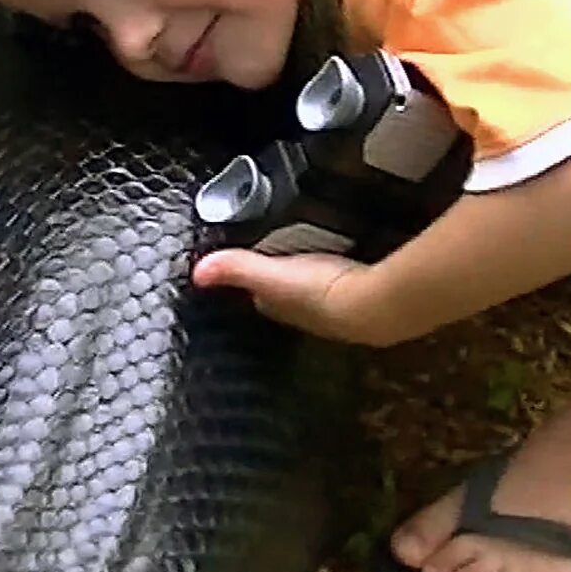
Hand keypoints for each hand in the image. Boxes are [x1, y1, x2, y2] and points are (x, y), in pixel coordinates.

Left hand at [190, 248, 402, 345]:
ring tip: (310, 257)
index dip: (252, 284)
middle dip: (282, 282)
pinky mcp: (361, 296)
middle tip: (280, 258)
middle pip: (287, 296)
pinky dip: (338, 274)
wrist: (373, 305)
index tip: (248, 267)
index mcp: (280, 307)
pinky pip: (342, 282)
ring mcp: (335, 309)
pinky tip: (344, 261)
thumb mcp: (271, 274)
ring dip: (311, 279)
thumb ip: (236, 268)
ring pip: (314, 292)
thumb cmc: (318, 292)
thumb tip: (197, 273)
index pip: (260, 297)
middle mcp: (305, 314)